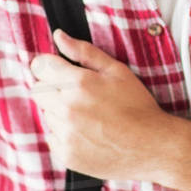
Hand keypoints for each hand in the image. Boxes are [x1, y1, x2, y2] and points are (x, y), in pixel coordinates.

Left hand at [29, 29, 173, 180]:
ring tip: (87, 115)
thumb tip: (59, 36)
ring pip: (46, 114)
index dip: (48, 66)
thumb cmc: (137, 106)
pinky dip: (64, 134)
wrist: (152, 145)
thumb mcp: (116, 71)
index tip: (57, 70)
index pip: (40, 66)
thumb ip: (84, 52)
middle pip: (37, 90)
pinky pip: (52, 137)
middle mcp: (67, 108)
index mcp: (79, 83)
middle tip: (76, 94)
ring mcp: (65, 134)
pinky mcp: (66, 154)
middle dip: (52, 88)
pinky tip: (86, 132)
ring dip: (59, 112)